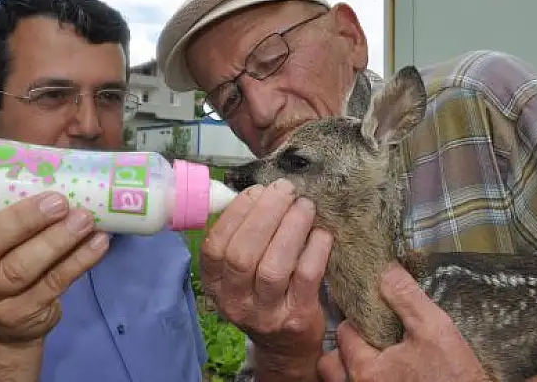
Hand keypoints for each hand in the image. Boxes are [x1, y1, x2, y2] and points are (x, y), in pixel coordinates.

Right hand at [0, 174, 109, 343]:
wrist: (7, 322)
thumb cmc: (3, 259)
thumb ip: (4, 206)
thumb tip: (49, 164)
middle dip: (23, 220)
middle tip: (58, 201)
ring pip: (21, 269)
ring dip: (57, 241)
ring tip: (84, 219)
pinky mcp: (21, 313)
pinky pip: (52, 284)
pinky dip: (79, 261)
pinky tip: (98, 243)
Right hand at [201, 178, 332, 359]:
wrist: (285, 347)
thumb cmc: (262, 295)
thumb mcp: (240, 274)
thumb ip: (243, 238)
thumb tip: (261, 193)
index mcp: (215, 284)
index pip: (215, 247)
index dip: (236, 214)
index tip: (257, 190)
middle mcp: (234, 301)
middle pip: (243, 254)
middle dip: (266, 214)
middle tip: (286, 190)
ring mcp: (265, 314)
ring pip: (274, 266)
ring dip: (291, 228)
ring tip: (305, 205)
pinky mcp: (296, 318)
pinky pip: (306, 277)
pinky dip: (315, 249)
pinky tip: (321, 233)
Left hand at [318, 262, 488, 381]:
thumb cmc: (453, 374)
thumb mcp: (433, 327)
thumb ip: (405, 297)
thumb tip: (385, 270)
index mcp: (365, 368)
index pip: (344, 331)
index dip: (356, 317)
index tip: (371, 310)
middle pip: (331, 362)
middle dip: (343, 346)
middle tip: (368, 335)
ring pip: (341, 378)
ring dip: (350, 364)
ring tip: (375, 352)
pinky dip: (365, 375)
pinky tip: (387, 366)